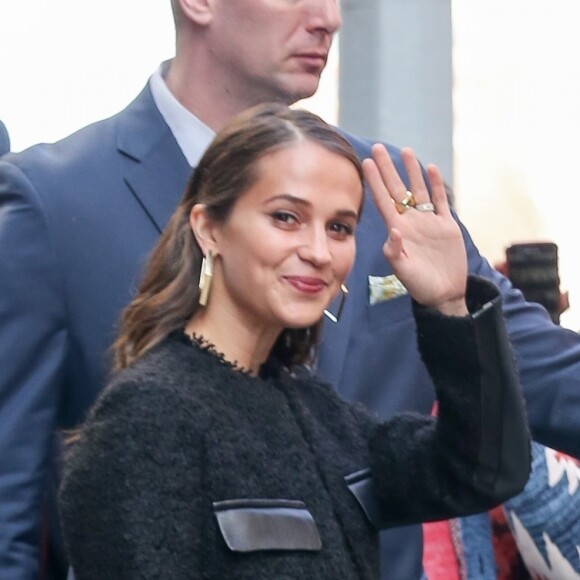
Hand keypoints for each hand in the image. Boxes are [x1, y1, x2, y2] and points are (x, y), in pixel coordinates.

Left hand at [362, 144, 467, 315]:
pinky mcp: (446, 226)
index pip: (383, 200)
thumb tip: (394, 229)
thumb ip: (395, 251)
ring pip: (419, 190)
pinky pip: (441, 202)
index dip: (375, 182)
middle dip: (387, 169)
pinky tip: (431, 169)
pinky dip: (437, 186)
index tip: (365, 163)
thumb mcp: (403, 270)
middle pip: (398, 189)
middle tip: (377, 147)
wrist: (444, 293)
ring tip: (405, 150)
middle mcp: (411, 222)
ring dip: (412, 171)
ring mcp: (429, 222)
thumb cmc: (419, 285)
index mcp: (397, 230)